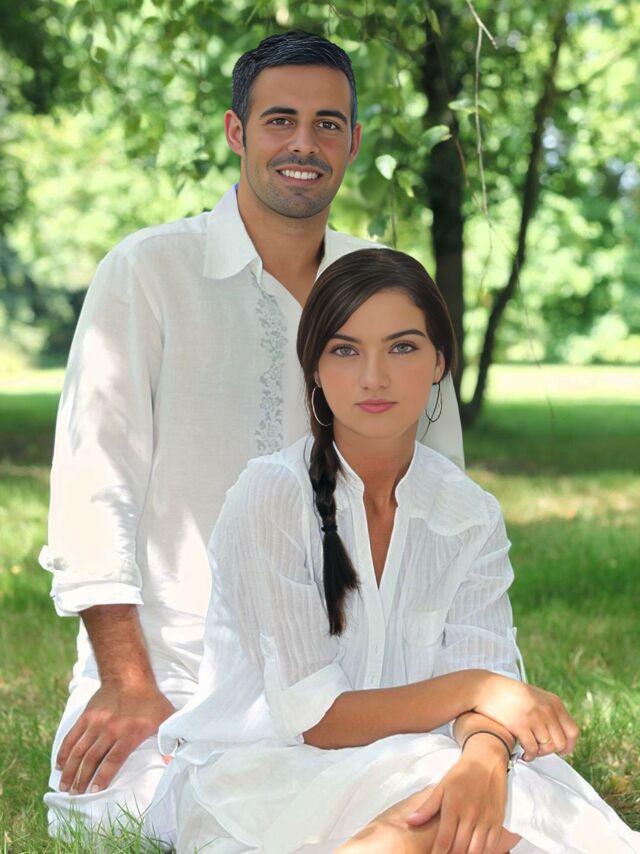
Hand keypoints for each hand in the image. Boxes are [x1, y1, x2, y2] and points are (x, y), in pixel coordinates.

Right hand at [56, 681, 175, 793]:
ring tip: (65, 786)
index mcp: (129, 732)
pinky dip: (64, 752)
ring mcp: (96, 722)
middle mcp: (110, 729)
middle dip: (82, 779)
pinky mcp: (86, 716)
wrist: (130, 676)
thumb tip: (173, 763)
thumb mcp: (166, 718)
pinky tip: (60, 766)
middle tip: (75, 795)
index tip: (95, 791)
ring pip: (79, 750)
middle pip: (92, 758)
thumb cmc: (150, 700)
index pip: (113, 760)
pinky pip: (72, 737)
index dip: (103, 777)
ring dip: (70, 770)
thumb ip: (169, 740)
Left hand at [406, 738, 507, 852]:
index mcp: (453, 806)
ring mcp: (485, 819)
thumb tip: (410, 822)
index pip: (444, 840)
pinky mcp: (497, 820)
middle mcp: (470, 815)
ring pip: (476, 850)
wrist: (486, 761)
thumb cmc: (461, 774)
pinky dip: (483, 853)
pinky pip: (491, 845)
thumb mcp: (442, 787)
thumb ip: (427, 807)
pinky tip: (474, 852)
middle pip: (460, 848)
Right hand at [473, 673, 578, 760]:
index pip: (573, 731)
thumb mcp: (534, 696)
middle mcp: (547, 709)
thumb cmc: (508, 693)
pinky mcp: (520, 724)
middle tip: (539, 750)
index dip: (570, 746)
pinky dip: (529, 755)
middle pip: (561, 742)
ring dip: (539, 753)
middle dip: (551, 751)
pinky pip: (532, 749)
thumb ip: (548, 710)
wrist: (485, 688)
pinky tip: (523, 753)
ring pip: (548, 747)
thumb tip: (558, 733)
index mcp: (553, 702)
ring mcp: (534, 717)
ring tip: (531, 751)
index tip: (562, 752)